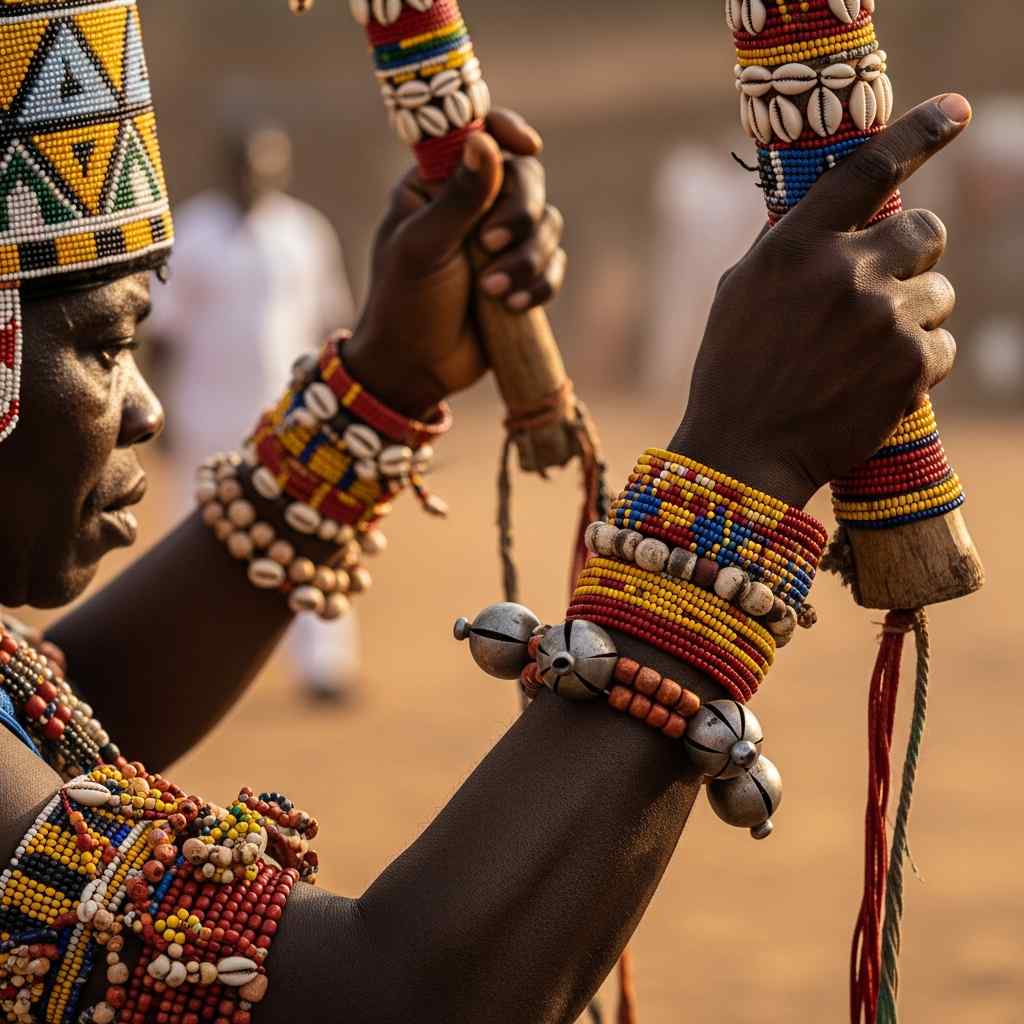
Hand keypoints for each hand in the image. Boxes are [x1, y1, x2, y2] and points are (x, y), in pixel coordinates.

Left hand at [345, 110, 565, 416]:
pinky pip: (553, 264)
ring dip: (528, 258)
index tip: (528, 147)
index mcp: (437, 184)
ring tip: (494, 292)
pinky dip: (541, 283)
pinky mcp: (521, 276)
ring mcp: (501, 241)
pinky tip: (513, 306)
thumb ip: (458, 197)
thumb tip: (484, 141)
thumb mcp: (424, 247)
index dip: (508, 132)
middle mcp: (473, 205)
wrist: (415, 367)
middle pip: (527, 179)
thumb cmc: (405, 303)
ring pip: (547, 224)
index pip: (480, 135)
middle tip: (491, 244)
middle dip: (520, 213)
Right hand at [671, 94, 971, 506]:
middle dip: (913, 257)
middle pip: (926, 229)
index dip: (919, 132)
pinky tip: (875, 387)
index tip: (956, 111)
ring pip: (940, 293)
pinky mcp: (910, 365)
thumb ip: (789, 247)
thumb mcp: (741, 294)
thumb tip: (832, 213)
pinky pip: (942, 346)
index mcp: (794, 245)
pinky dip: (918, 366)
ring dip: (913, 318)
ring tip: (864, 357)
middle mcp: (842, 270)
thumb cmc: (733, 373)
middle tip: (886, 292)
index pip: (868, 168)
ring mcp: (881, 317)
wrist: (743, 453)